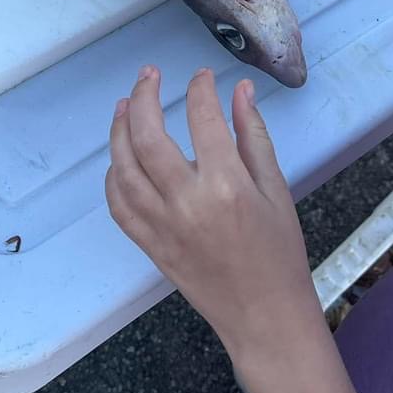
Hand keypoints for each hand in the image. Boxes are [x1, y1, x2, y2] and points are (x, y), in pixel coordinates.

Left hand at [107, 66, 325, 364]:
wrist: (265, 316)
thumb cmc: (279, 252)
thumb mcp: (276, 190)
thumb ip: (254, 136)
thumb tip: (241, 90)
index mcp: (226, 186)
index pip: (202, 118)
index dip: (199, 89)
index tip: (202, 76)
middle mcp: (187, 202)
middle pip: (147, 136)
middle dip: (143, 97)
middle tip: (149, 75)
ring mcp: (162, 226)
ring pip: (123, 168)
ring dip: (118, 131)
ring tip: (124, 104)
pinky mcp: (149, 245)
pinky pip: (119, 205)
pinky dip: (114, 176)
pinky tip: (120, 157)